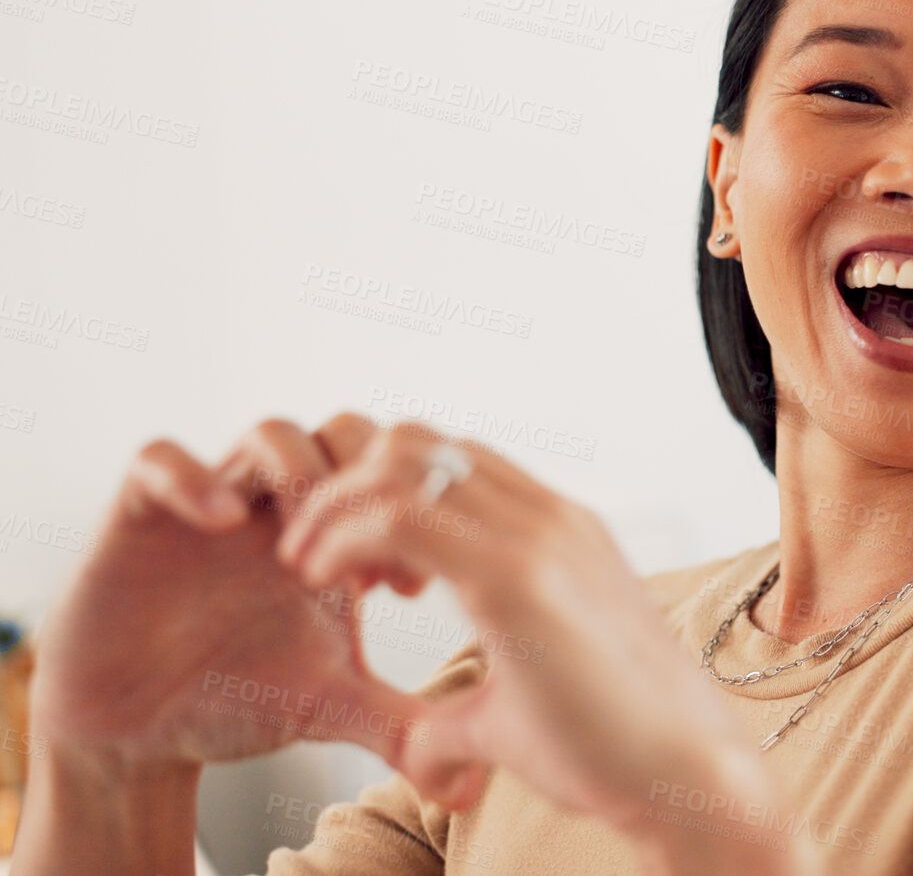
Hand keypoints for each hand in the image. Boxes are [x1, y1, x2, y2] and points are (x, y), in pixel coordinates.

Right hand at [28, 421, 441, 769]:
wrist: (137, 728)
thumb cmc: (238, 698)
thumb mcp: (333, 706)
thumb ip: (402, 724)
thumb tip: (469, 783)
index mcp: (341, 538)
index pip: (399, 476)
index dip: (415, 518)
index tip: (412, 591)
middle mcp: (283, 507)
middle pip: (351, 434)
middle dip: (368, 486)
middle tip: (363, 565)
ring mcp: (216, 502)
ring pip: (274, 433)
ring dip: (299, 474)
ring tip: (299, 550)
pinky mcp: (140, 512)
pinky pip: (159, 458)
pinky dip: (194, 476)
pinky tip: (221, 523)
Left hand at [278, 414, 797, 869]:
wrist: (681, 775)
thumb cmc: (616, 750)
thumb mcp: (517, 710)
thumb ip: (458, 716)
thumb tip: (421, 758)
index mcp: (560, 534)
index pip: (453, 464)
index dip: (383, 499)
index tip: (357, 573)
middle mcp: (551, 519)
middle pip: (420, 443)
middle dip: (348, 488)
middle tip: (319, 559)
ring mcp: (540, 538)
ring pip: (405, 460)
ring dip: (338, 506)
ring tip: (314, 568)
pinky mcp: (518, 576)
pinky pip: (402, 514)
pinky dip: (344, 536)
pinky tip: (330, 583)